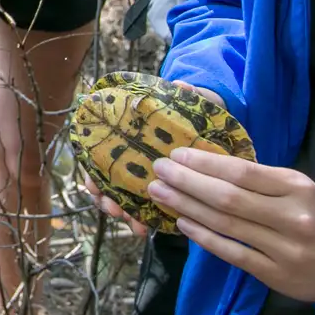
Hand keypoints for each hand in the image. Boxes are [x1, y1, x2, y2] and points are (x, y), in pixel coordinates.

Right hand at [82, 79, 225, 237]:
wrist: (218, 125)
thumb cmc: (198, 111)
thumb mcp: (194, 101)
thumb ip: (188, 94)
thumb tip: (181, 85)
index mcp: (132, 136)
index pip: (102, 154)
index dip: (95, 172)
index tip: (95, 185)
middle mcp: (133, 157)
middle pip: (109, 182)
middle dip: (108, 199)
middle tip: (116, 210)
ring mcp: (148, 176)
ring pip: (125, 199)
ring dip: (125, 213)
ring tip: (135, 226)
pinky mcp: (166, 191)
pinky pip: (147, 209)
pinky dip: (143, 219)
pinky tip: (147, 229)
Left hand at [149, 149, 314, 302]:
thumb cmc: (313, 215)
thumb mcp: (296, 188)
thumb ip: (259, 179)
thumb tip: (204, 164)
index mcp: (298, 188)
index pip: (242, 172)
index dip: (205, 163)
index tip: (177, 155)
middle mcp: (292, 218)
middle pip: (228, 198)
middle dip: (187, 182)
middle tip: (158, 171)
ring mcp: (284, 249)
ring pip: (226, 225)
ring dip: (187, 207)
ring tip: (161, 193)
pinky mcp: (275, 275)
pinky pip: (232, 253)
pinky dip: (204, 237)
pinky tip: (183, 222)